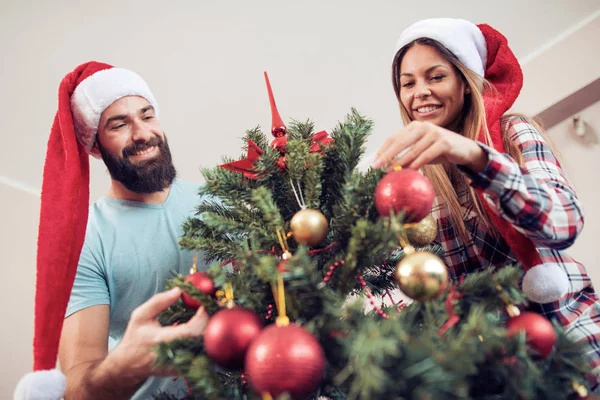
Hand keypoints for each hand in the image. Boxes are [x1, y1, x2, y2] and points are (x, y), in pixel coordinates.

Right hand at [106, 287, 208, 381]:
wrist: (129, 366)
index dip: (203, 316)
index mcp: (162, 340)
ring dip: (210, 330)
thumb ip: (159, 301)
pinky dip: (205, 340)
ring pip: (206, 347)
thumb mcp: (140, 316)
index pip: (191, 330)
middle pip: (203, 339)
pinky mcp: (185, 369)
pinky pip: (202, 354)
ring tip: (209, 316)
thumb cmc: (135, 339)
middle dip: (210, 320)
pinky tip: (203, 329)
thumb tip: (178, 290)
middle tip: (212, 306)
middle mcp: (174, 355)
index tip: (205, 303)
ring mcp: (181, 365)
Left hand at [372, 121, 487, 171]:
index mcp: (415, 126)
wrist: (464, 150)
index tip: (374, 161)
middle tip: (377, 167)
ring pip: (412, 150)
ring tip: (390, 171)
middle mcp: (423, 127)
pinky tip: (410, 171)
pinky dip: (417, 164)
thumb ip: (406, 154)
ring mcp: (434, 133)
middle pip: (400, 142)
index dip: (383, 149)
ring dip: (400, 162)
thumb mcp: (421, 150)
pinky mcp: (444, 142)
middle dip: (387, 155)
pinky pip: (426, 155)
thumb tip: (387, 166)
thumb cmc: (439, 150)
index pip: (394, 137)